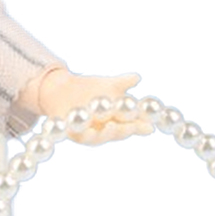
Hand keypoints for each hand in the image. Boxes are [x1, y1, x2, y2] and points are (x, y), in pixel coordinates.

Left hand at [37, 68, 153, 144]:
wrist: (63, 88)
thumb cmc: (90, 88)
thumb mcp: (108, 84)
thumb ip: (123, 82)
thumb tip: (137, 77)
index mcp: (117, 119)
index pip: (133, 124)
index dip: (142, 127)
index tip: (151, 126)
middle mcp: (105, 129)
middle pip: (120, 133)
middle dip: (128, 130)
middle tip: (136, 127)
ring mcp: (91, 133)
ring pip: (102, 137)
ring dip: (108, 133)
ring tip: (113, 126)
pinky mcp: (75, 134)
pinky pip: (82, 137)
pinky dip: (87, 135)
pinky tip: (91, 131)